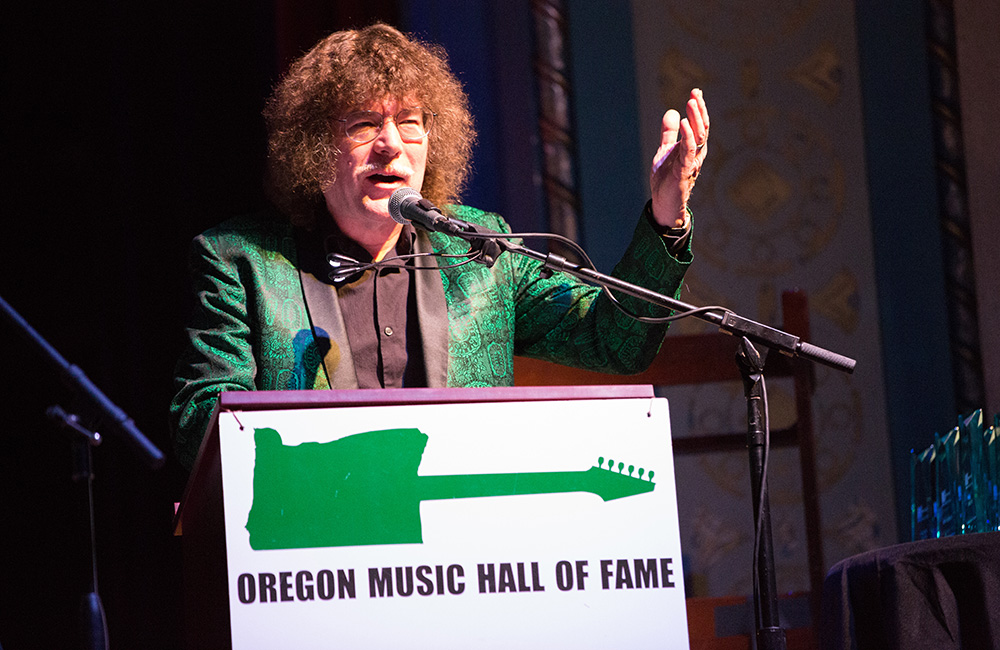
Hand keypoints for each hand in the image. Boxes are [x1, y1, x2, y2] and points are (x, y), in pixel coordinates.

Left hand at [650, 88, 708, 228]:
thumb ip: (668, 134)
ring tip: (691, 103)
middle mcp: (696, 154)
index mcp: (693, 148)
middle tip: (694, 94)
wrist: (663, 203)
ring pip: (699, 137)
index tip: (695, 91)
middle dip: (699, 110)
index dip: (699, 108)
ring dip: (696, 119)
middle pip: (703, 128)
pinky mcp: (684, 171)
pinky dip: (687, 136)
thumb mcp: (665, 151)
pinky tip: (684, 123)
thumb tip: (671, 111)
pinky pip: (688, 151)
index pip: (700, 125)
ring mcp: (691, 162)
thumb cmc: (667, 179)